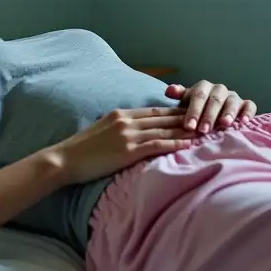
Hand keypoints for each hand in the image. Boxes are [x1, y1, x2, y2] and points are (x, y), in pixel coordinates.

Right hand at [50, 108, 196, 185]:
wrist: (65, 159)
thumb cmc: (81, 150)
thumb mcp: (101, 130)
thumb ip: (119, 127)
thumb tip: (133, 131)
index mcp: (121, 114)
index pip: (154, 111)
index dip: (174, 111)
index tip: (191, 112)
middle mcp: (127, 121)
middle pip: (163, 117)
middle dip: (186, 117)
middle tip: (206, 117)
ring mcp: (128, 135)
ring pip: (164, 129)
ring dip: (185, 129)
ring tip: (203, 130)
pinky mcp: (127, 151)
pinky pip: (156, 145)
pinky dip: (174, 143)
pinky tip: (188, 144)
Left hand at [165, 80, 256, 133]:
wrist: (211, 112)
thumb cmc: (196, 109)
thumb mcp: (185, 102)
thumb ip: (179, 96)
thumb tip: (169, 91)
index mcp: (203, 87)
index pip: (198, 96)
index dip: (194, 111)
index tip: (189, 126)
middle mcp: (219, 89)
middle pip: (215, 100)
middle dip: (209, 115)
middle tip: (204, 130)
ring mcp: (233, 96)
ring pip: (232, 101)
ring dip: (228, 113)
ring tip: (224, 125)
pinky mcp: (246, 104)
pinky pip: (249, 106)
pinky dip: (248, 113)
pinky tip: (243, 122)